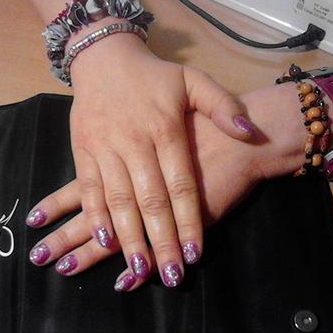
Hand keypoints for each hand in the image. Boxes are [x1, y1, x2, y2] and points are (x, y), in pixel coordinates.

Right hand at [26, 83, 308, 290]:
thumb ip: (222, 105)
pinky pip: (89, 189)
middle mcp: (134, 143)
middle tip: (172, 275)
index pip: (180, 185)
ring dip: (129, 237)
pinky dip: (95, 216)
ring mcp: (105, 148)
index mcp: (165, 129)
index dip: (188, 220)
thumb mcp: (194, 80)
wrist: (104, 58)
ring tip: (139, 269)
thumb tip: (248, 131)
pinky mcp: (83, 152)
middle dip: (161, 240)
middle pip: (150, 200)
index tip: (195, 253)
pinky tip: (102, 241)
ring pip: (118, 200)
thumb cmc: (153, 75)